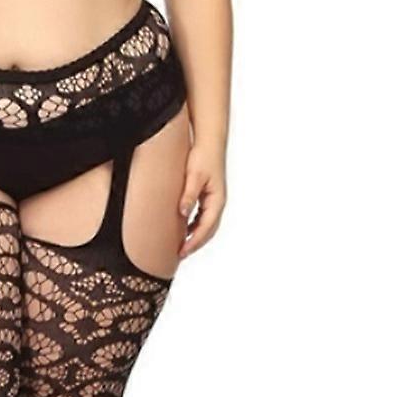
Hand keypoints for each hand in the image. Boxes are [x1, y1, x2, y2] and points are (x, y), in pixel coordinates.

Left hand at [178, 141, 226, 257]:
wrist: (209, 143)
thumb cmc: (203, 157)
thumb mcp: (193, 176)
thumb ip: (188, 195)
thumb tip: (183, 213)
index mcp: (217, 201)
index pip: (205, 228)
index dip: (194, 242)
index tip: (182, 251)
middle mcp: (218, 203)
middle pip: (208, 231)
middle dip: (195, 244)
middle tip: (180, 254)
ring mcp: (214, 201)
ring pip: (206, 225)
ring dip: (195, 237)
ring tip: (181, 246)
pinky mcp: (208, 197)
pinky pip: (202, 217)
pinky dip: (194, 226)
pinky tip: (183, 229)